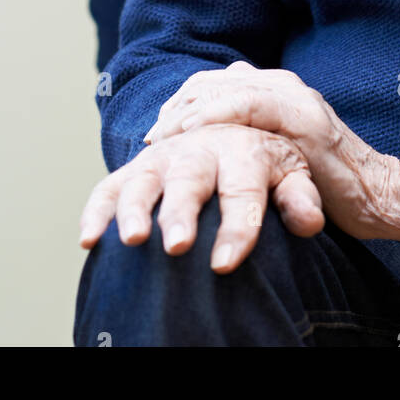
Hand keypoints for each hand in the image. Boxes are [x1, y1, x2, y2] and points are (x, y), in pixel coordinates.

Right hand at [78, 122, 324, 272]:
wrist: (234, 135)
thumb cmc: (268, 166)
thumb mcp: (296, 174)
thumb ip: (301, 197)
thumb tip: (309, 221)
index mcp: (246, 146)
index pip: (245, 187)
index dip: (237, 226)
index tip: (225, 264)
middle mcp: (202, 145)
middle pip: (191, 176)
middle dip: (180, 211)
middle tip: (176, 247)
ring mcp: (166, 155)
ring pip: (145, 176)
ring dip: (134, 208)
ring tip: (131, 241)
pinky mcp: (139, 167)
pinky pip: (111, 184)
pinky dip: (97, 209)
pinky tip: (89, 240)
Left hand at [145, 63, 399, 241]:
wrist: (380, 196)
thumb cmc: (326, 185)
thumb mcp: (279, 156)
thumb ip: (250, 141)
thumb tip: (203, 154)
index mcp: (275, 88)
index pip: (213, 83)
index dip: (180, 104)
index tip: (157, 134)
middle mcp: (283, 84)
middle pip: (212, 82)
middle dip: (176, 108)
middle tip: (153, 140)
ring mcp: (295, 98)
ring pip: (226, 87)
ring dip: (188, 111)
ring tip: (163, 138)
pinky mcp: (305, 120)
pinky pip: (251, 104)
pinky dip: (218, 113)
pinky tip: (195, 132)